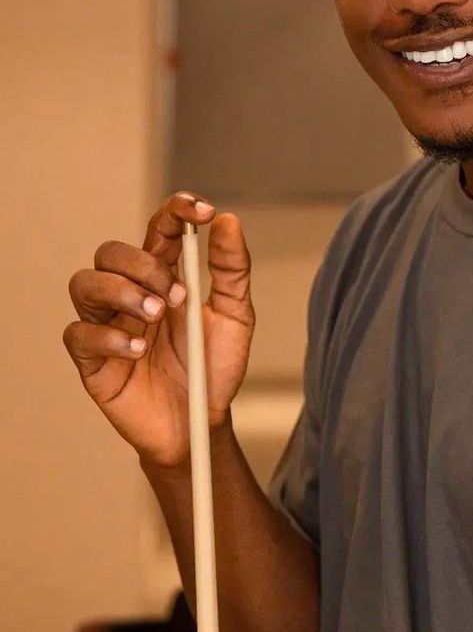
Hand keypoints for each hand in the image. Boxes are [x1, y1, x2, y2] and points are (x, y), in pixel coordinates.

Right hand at [64, 191, 254, 468]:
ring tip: (155, 317)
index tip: (201, 212)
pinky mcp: (91, 360)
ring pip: (85, 282)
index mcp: (166, 276)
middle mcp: (132, 294)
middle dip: (144, 266)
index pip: (160, 229)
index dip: (175, 211)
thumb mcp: (236, 316)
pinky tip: (138, 350)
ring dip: (122, 293)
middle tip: (178, 297)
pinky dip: (108, 336)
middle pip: (112, 252)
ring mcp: (108, 324)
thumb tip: (228, 221)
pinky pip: (78, 333)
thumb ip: (232, 268)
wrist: (200, 420)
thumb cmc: (213, 366)